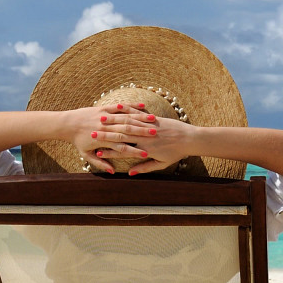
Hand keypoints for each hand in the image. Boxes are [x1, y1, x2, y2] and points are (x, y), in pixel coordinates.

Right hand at [82, 102, 201, 174]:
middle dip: (106, 135)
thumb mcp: (161, 163)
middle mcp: (145, 138)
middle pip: (121, 136)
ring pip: (128, 124)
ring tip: (99, 120)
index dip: (109, 152)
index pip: (123, 151)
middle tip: (92, 134)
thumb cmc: (176, 153)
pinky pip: (138, 114)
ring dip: (113, 122)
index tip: (96, 152)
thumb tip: (130, 173)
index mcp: (145, 150)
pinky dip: (127, 111)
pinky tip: (117, 109)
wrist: (190, 139)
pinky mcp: (153, 118)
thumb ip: (145, 168)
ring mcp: (149, 127)